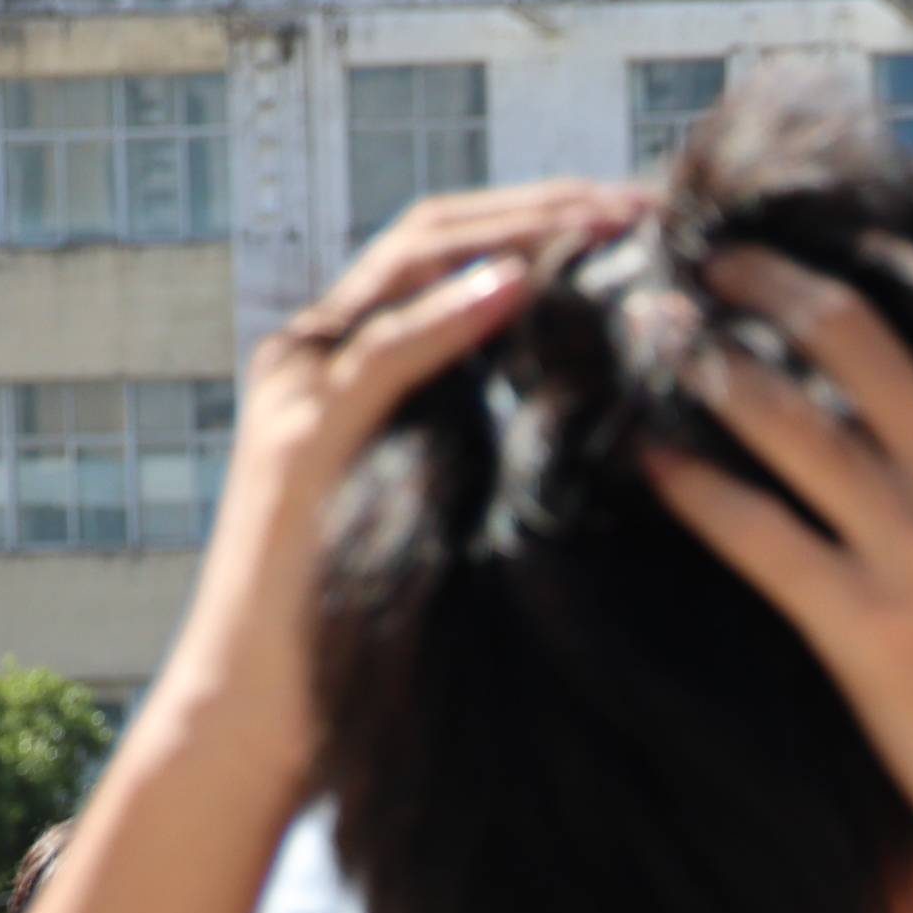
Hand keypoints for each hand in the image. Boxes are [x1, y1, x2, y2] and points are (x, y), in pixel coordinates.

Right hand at [170, 183, 639, 731]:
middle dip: (546, 206)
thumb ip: (502, 442)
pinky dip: (449, 314)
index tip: (649, 218)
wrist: (263, 711)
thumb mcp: (457, 509)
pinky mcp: (302, 442)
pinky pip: (382, 354)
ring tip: (605, 218)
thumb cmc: (375, 627)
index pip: (457, 249)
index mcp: (359, 359)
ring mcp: (303, 389)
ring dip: (514, 234)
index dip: (550, 218)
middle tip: (646, 201)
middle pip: (437, 234)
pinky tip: (519, 287)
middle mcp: (321, 354)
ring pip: (410, 267)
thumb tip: (615, 415)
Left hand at [646, 242, 912, 912]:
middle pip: (852, 334)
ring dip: (708, 363)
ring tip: (658, 335)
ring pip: (789, 420)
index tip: (819, 242)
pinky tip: (648, 459)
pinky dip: (694, 485)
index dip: (875, 258)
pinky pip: (758, 532)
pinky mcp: (869, 632)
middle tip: (709, 259)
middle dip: (765, 280)